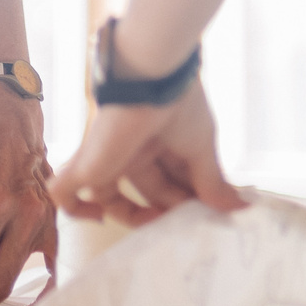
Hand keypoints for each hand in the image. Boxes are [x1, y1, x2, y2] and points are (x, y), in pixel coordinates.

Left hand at [47, 79, 247, 229]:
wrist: (152, 78)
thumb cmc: (180, 105)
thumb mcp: (202, 149)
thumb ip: (213, 183)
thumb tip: (241, 210)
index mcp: (159, 145)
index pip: (171, 184)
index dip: (186, 206)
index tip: (206, 220)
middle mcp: (132, 152)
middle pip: (145, 193)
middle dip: (166, 213)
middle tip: (185, 228)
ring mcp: (107, 159)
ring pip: (108, 197)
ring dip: (131, 218)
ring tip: (155, 224)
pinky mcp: (85, 163)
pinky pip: (64, 193)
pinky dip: (75, 210)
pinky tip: (97, 218)